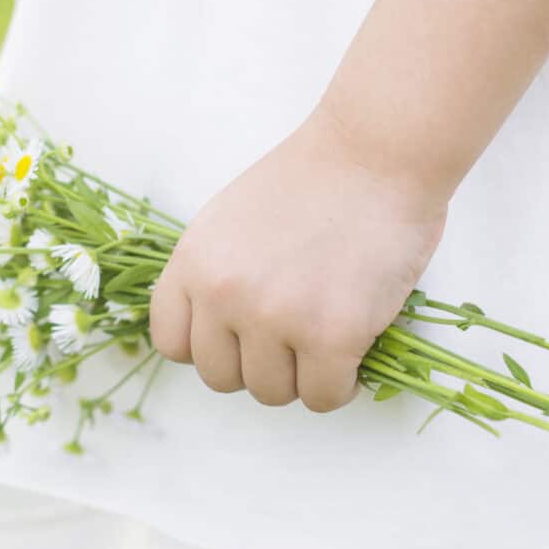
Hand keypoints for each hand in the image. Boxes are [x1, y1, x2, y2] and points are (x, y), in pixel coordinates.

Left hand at [149, 107, 448, 411]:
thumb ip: (215, 274)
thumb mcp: (230, 220)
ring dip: (300, 377)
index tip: (239, 338)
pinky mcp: (331, 336)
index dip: (209, 347)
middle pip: (220, 377)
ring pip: (272, 393)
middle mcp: (223, 294)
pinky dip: (340, 385)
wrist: (375, 151)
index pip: (172, 343)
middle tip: (291, 340)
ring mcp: (275, 318)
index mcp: (194, 263)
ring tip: (325, 343)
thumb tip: (220, 336)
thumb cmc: (313, 179)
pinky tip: (353, 355)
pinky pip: (323, 396)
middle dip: (257, 365)